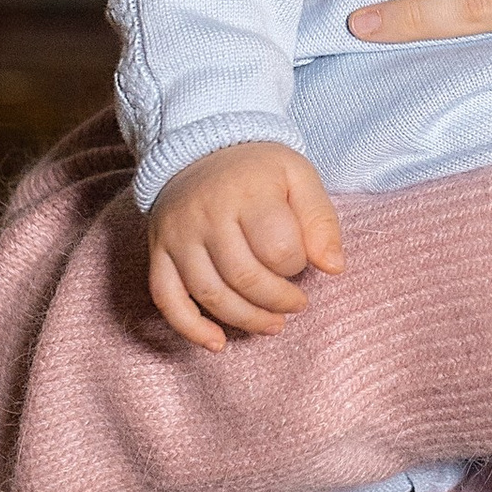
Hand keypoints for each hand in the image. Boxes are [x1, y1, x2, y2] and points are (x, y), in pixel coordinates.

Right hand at [147, 141, 344, 349]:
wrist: (198, 148)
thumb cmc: (258, 170)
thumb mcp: (298, 177)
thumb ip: (321, 220)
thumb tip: (333, 268)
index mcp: (246, 192)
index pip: (277, 248)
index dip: (297, 264)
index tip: (303, 260)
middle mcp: (206, 214)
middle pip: (244, 277)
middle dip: (278, 301)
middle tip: (296, 304)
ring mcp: (177, 236)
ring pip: (210, 294)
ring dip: (246, 319)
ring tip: (273, 324)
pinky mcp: (158, 252)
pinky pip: (166, 298)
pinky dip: (190, 327)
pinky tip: (218, 343)